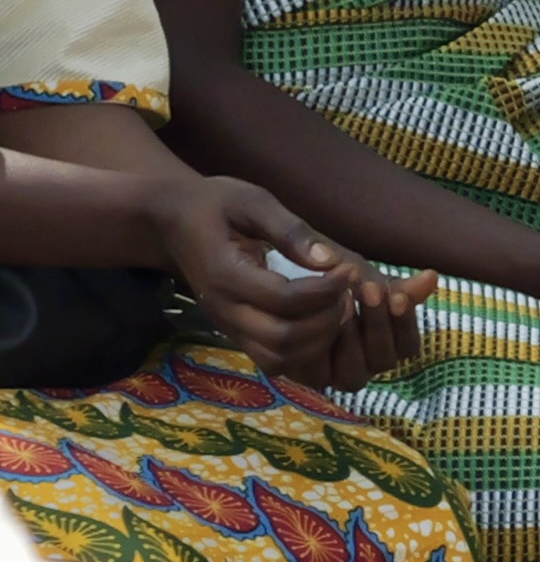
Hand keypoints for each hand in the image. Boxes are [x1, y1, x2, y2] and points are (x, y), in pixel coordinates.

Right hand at [161, 179, 418, 388]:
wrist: (170, 222)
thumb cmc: (214, 204)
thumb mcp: (252, 201)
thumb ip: (291, 231)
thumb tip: (329, 261)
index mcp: (226, 274)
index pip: (286, 299)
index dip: (326, 289)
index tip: (349, 269)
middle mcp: (224, 309)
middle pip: (284, 338)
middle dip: (326, 319)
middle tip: (346, 290)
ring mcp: (228, 325)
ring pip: (279, 359)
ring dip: (318, 340)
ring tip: (336, 305)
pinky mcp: (235, 332)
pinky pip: (273, 359)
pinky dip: (304, 351)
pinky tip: (321, 320)